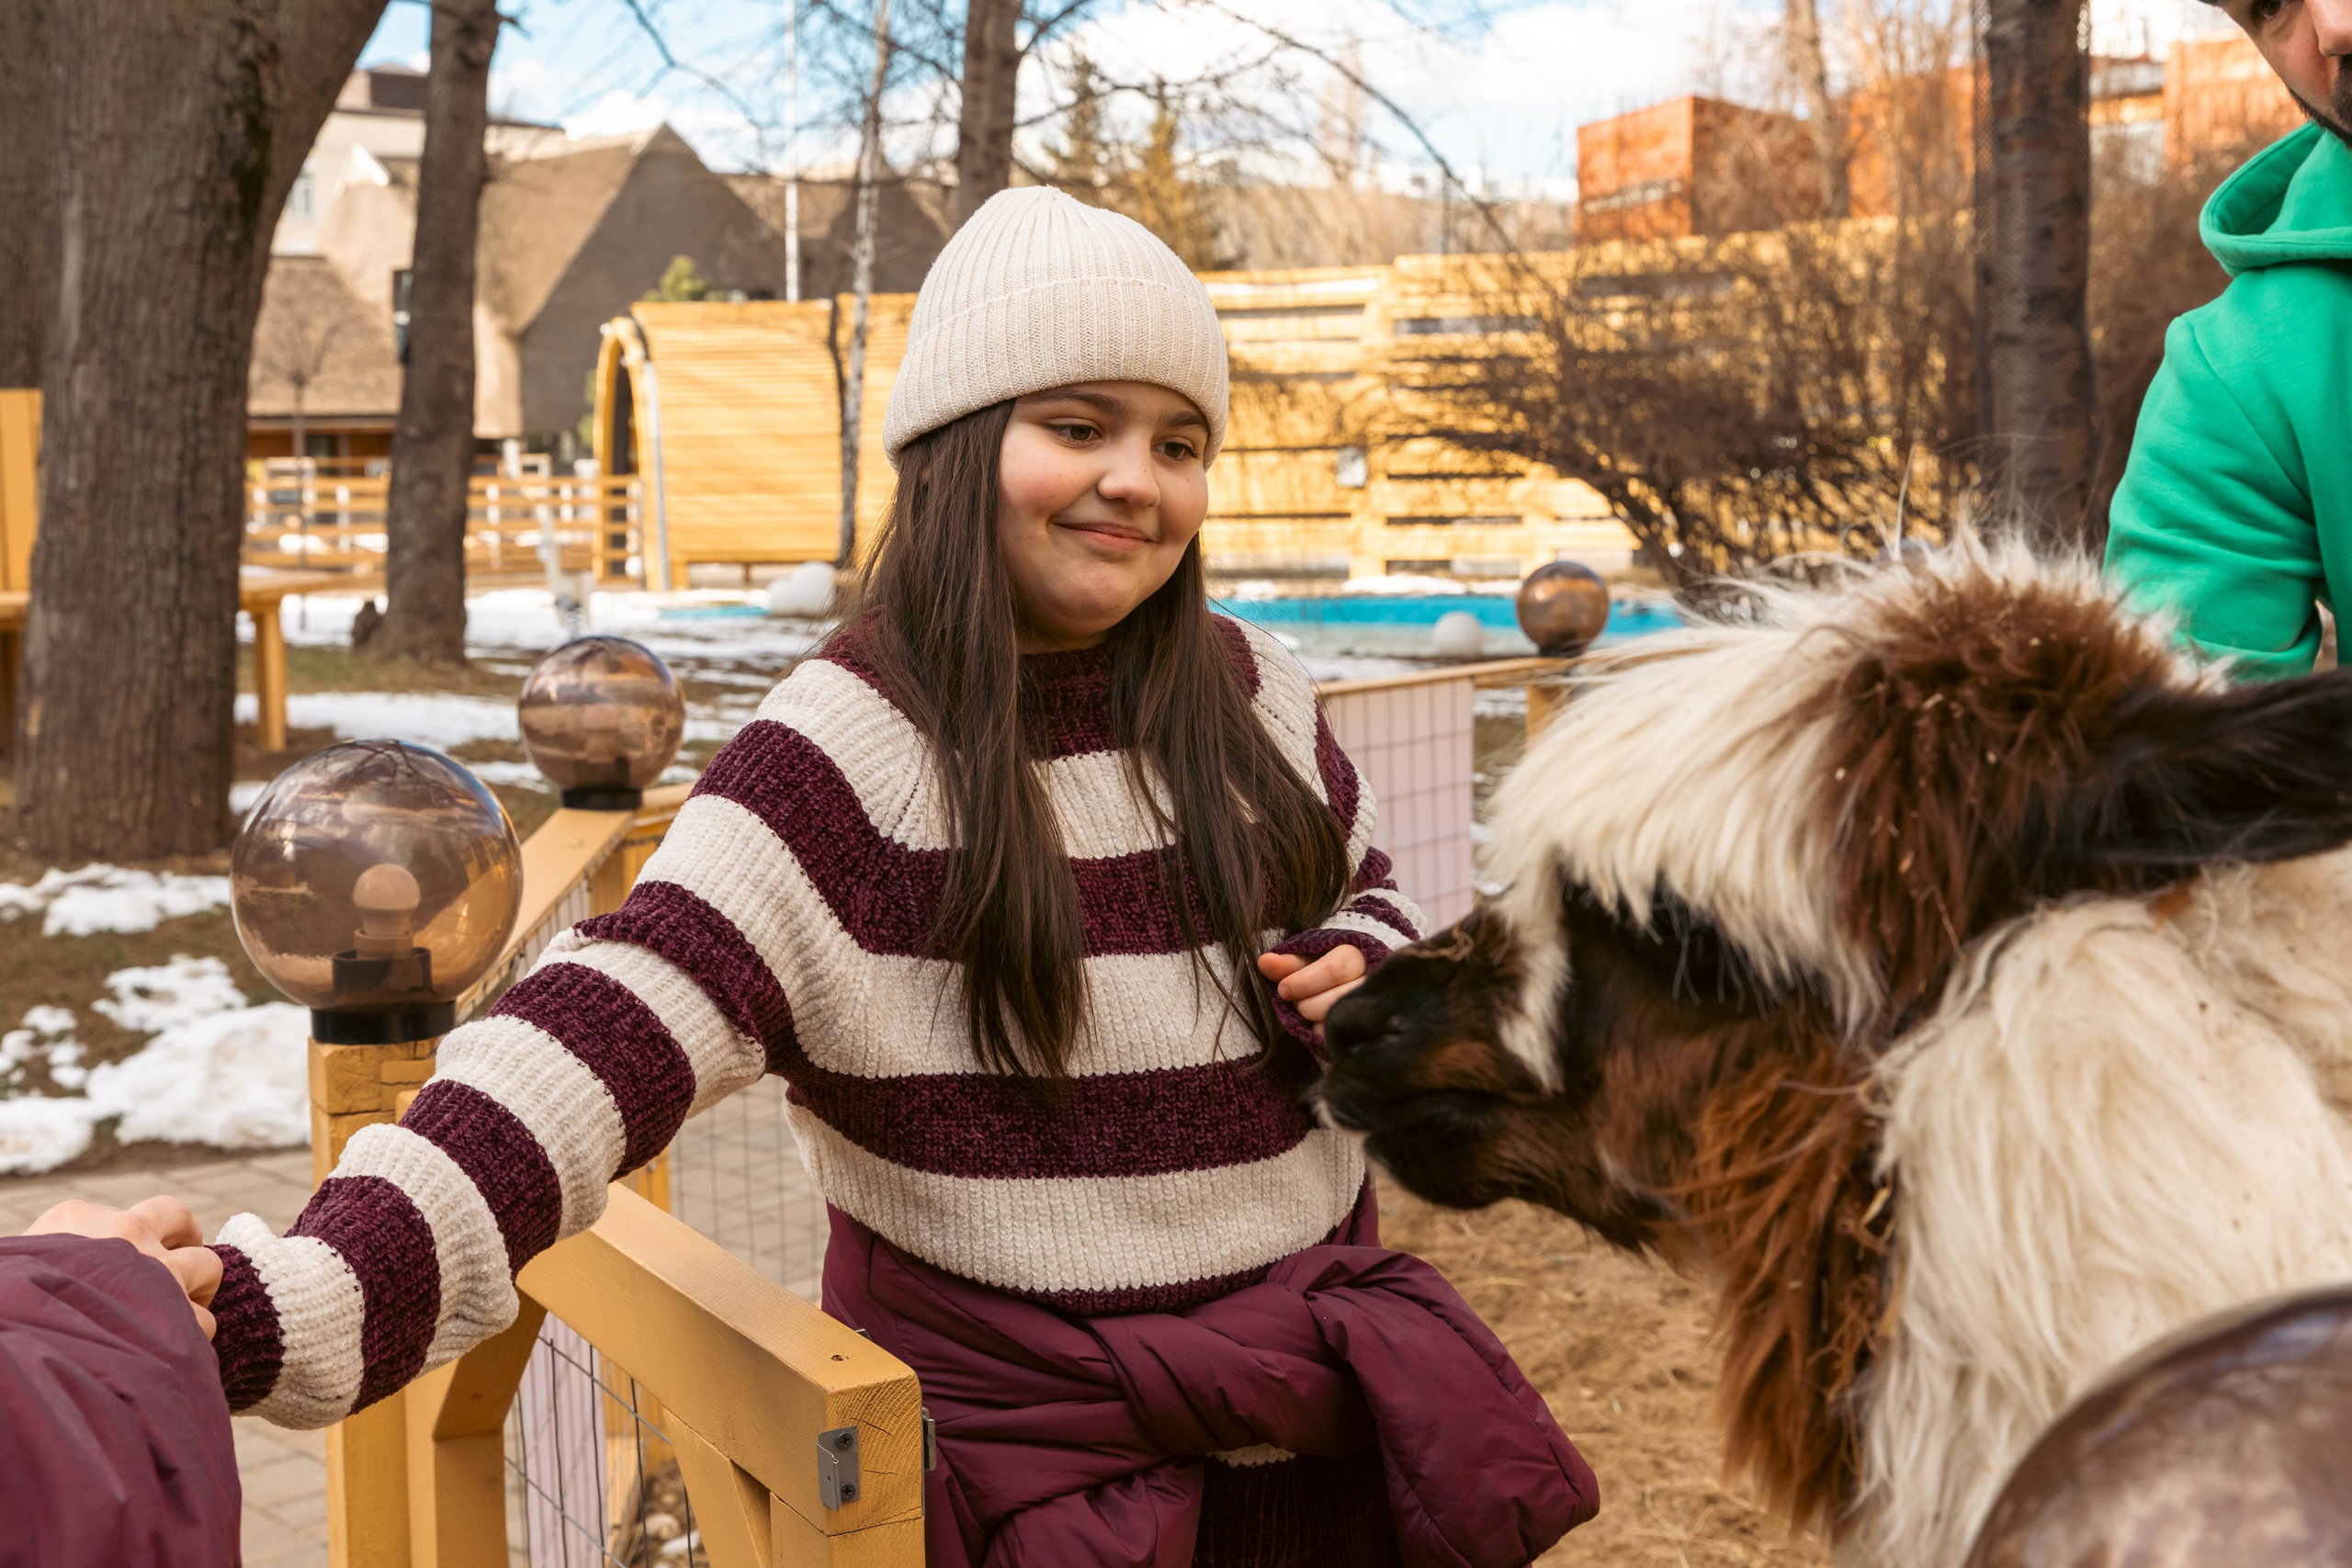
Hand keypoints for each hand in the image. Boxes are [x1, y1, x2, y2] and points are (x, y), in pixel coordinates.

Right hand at [25, 1196, 221, 1340]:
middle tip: (174, 1270)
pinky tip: (171, 1352)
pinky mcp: (178, 1311)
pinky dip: (193, 1337)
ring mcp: (158, 1268)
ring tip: (179, 1312)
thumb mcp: (17, 1269)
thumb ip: (50, 1262)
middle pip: (178, 1218)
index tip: (120, 1262)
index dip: (128, 1239)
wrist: (15, 1347)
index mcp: (74, 1218)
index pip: (117, 1214)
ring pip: (206, 1264)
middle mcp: (124, 1231)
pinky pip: (205, 1320)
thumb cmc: (7, 1309)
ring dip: (197, 1289)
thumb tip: (57, 1272)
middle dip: (182, 1242)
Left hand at [1257, 944, 1369, 1026]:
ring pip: (1343, 1021)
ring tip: (1312, 1016)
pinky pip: (1347, 1040)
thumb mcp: (1308, 964)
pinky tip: (1323, 1029)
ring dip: (1317, 1022)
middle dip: (1308, 1005)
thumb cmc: (1325, 974)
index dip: (1304, 982)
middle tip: (1299, 1006)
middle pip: (1338, 997)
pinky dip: (1328, 1037)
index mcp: (1357, 956)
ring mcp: (1376, 1007)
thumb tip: (1263, 962)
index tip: (1283, 990)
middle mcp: (1374, 981)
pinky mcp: (1373, 1031)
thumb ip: (1288, 964)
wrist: (1352, 993)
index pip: (1334, 968)